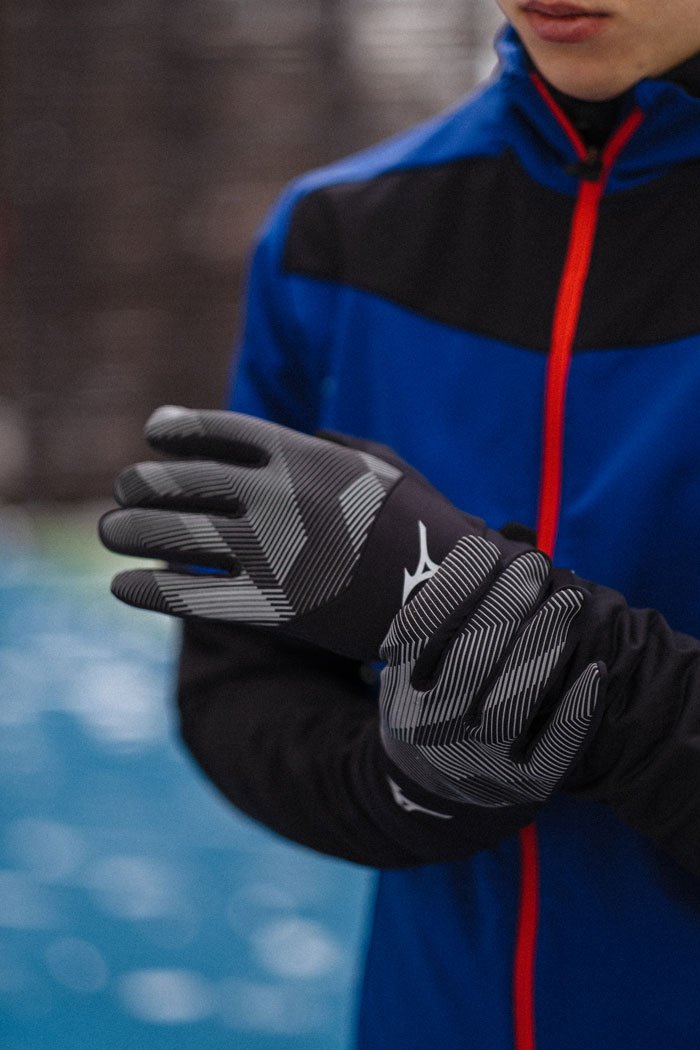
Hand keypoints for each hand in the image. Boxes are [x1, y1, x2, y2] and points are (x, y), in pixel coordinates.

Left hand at [99, 406, 503, 659]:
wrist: (456, 596)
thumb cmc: (420, 523)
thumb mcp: (380, 463)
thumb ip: (323, 443)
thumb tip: (274, 433)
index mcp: (306, 456)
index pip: (219, 431)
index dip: (177, 431)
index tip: (153, 436)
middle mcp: (281, 499)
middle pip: (186, 483)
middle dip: (144, 485)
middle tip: (123, 491)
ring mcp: (275, 555)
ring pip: (179, 538)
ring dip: (133, 532)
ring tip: (110, 532)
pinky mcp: (275, 610)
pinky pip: (194, 598)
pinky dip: (151, 591)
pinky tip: (124, 586)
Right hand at [379, 535, 603, 806]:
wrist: (438, 778)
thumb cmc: (434, 695)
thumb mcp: (413, 661)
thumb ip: (433, 617)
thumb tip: (479, 546)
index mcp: (400, 692)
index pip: (420, 632)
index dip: (453, 586)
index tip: (484, 546)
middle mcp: (429, 730)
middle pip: (470, 660)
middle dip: (507, 604)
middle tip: (536, 564)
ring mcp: (474, 762)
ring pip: (510, 704)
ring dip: (543, 646)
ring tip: (567, 599)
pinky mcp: (521, 784)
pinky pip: (553, 749)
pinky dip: (576, 710)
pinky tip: (594, 670)